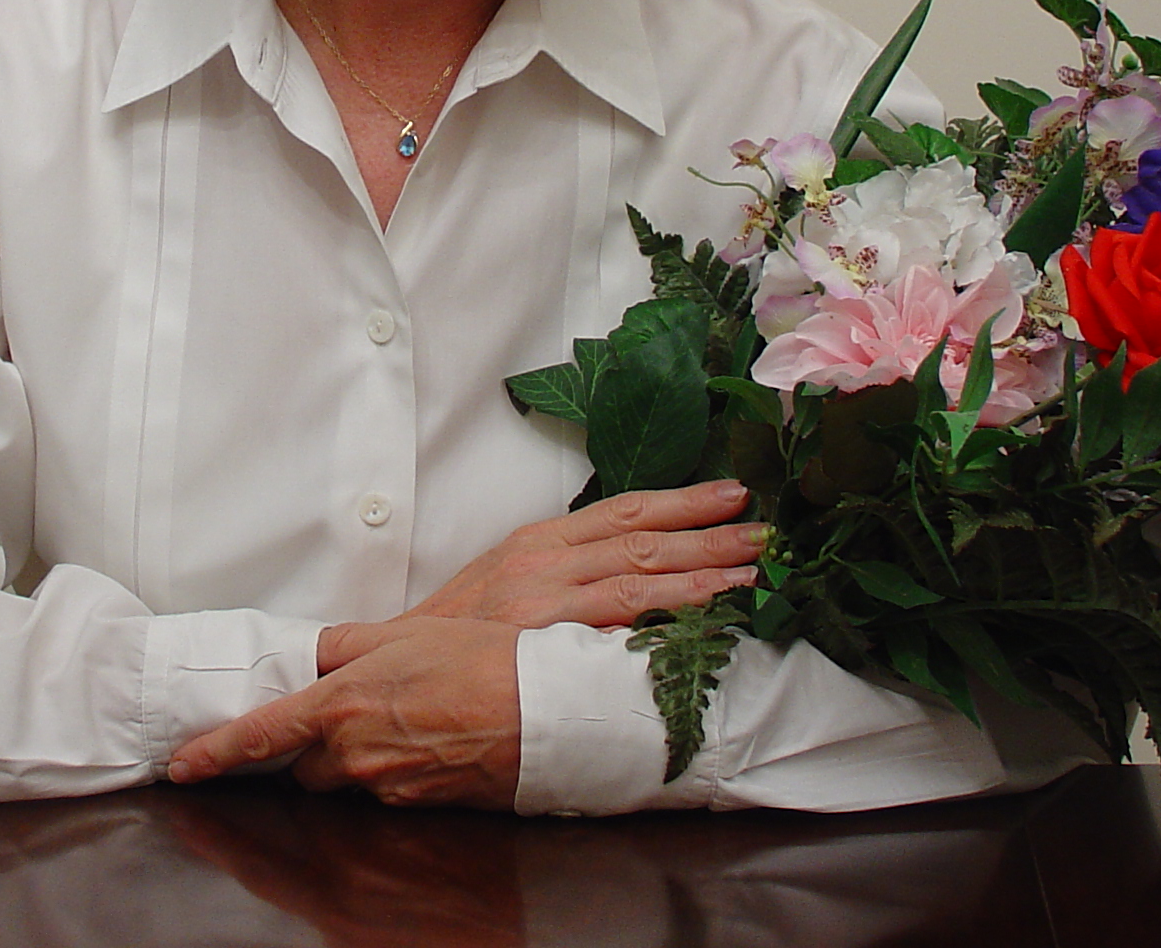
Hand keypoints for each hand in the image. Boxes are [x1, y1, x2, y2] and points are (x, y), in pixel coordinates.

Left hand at [168, 616, 521, 807]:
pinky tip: (422, 741)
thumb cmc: (481, 663)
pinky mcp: (415, 806)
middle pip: (303, 766)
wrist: (541, 712)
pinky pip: (383, 791)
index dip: (214, 752)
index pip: (258, 736)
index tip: (184, 765)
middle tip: (347, 711)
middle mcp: (354, 755)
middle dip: (310, 746)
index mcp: (340, 706)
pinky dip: (389, 769)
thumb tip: (315, 654)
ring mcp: (385, 787)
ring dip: (351, 757)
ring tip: (398, 720)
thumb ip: (347, 645)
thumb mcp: (405, 635)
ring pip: (344, 779)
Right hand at [407, 478, 764, 628]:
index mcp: (538, 539)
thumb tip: (625, 562)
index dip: (680, 501)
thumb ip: (561, 568)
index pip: (622, 510)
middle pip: (641, 537)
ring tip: (751, 570)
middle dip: (707, 531)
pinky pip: (617, 621)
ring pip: (639, 575)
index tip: (729, 495)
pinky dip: (666, 612)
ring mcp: (544, 597)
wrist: (397, 665)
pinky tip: (705, 613)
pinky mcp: (543, 636)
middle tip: (763, 529)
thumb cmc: (459, 632)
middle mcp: (544, 559)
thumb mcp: (505, 580)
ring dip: (702, 570)